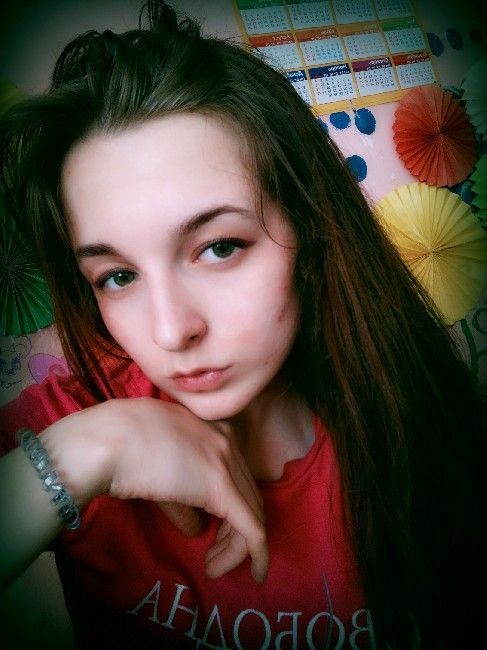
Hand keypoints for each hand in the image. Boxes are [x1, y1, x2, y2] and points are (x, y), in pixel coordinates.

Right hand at [41, 397, 267, 582]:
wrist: (108, 439)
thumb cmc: (120, 446)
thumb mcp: (160, 465)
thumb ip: (183, 495)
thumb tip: (197, 529)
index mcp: (212, 429)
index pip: (237, 477)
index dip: (232, 512)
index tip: (216, 534)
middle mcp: (227, 442)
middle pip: (248, 497)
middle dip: (235, 534)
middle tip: (213, 558)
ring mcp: (226, 462)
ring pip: (252, 515)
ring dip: (237, 549)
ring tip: (213, 567)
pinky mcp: (220, 488)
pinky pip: (251, 529)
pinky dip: (257, 554)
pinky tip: (257, 573)